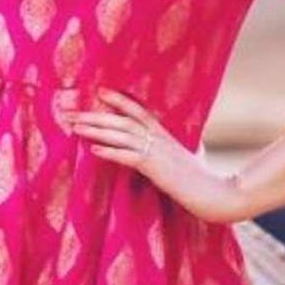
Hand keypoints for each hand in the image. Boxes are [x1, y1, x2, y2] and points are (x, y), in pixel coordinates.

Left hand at [65, 87, 250, 223]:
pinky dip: (109, 151)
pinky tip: (93, 149)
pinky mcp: (154, 167)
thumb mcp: (195, 155)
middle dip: (93, 115)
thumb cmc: (204, 176)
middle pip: (120, 120)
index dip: (118, 99)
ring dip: (95, 130)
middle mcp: (157, 137)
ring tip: (74, 127)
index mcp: (164, 133)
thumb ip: (190, 147)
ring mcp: (155, 151)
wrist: (214, 193)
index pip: (138, 109)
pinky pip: (127, 156)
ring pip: (120, 134)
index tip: (99, 91)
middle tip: (70, 113)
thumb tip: (196, 146)